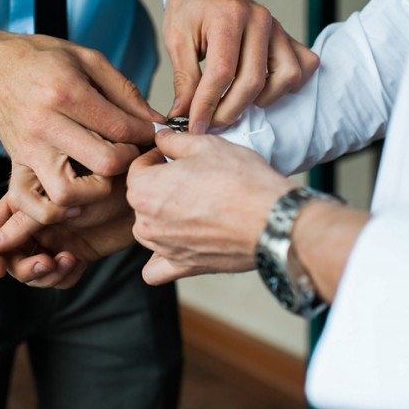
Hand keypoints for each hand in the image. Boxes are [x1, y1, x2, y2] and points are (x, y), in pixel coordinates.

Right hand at [0, 27, 165, 206]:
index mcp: (66, 92)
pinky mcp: (16, 166)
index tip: (153, 133)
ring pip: (69, 193)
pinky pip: (33, 204)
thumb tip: (155, 121)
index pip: (119, 127)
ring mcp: (29, 149)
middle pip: (104, 162)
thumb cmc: (42, 60)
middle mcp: (45, 124)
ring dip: (96, 191)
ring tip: (104, 173)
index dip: (146, 134)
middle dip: (129, 161)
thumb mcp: (88, 59)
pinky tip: (77, 196)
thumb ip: (125, 91)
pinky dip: (57, 210)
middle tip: (131, 151)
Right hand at [0, 172, 135, 287]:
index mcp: (24, 202)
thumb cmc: (105, 181)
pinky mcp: (76, 253)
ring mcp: (55, 239)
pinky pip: (58, 278)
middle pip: (8, 258)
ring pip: (33, 272)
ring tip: (67, 261)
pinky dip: (64, 277)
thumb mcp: (60, 200)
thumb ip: (25, 221)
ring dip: (45, 275)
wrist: (144, 191)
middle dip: (23, 268)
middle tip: (47, 264)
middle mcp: (36, 223)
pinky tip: (79, 263)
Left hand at [126, 129, 295, 284]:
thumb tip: (163, 139)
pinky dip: (163, 257)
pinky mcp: (183, 267)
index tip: (171, 156)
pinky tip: (179, 243)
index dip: (156, 157)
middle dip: (160, 186)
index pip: (137, 168)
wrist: (271, 219)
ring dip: (164, 217)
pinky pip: (157, 269)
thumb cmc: (241, 181)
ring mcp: (163, 247)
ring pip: (149, 229)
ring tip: (195, 206)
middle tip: (191, 179)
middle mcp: (146, 222)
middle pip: (142, 199)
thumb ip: (174, 141)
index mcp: (144, 189)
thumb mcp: (206, 145)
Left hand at [164, 0, 319, 133]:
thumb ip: (184, 79)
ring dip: (260, 100)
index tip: (194, 125)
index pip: (222, 72)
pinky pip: (303, 66)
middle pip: (253, 81)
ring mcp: (278, 28)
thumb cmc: (190, 9)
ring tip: (235, 101)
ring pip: (285, 77)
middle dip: (229, 111)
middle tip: (209, 122)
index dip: (207, 105)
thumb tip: (184, 115)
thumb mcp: (176, 39)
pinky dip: (288, 84)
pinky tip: (263, 89)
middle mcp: (260, 21)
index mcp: (229, 17)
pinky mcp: (288, 37)